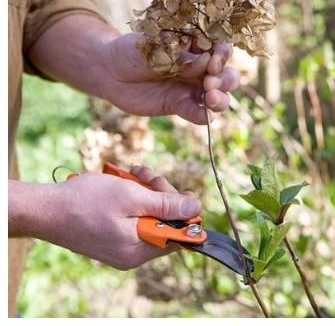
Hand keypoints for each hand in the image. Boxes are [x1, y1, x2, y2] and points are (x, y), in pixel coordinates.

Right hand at [35, 168, 199, 268]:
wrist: (47, 208)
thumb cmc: (87, 202)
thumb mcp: (133, 197)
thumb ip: (166, 205)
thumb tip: (196, 209)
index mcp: (138, 250)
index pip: (179, 237)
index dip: (185, 213)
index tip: (183, 193)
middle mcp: (132, 253)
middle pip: (165, 221)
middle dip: (162, 194)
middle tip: (148, 177)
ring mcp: (121, 244)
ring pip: (150, 213)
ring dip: (148, 190)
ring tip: (135, 174)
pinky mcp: (113, 234)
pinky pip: (135, 215)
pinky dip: (134, 196)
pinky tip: (127, 180)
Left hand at [100, 32, 238, 123]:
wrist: (110, 71)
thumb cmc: (134, 50)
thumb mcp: (156, 47)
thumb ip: (181, 55)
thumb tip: (205, 61)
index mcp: (198, 45)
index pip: (221, 47)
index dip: (223, 54)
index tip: (213, 60)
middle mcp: (201, 66)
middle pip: (227, 73)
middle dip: (225, 79)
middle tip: (210, 83)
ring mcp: (192, 87)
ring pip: (219, 94)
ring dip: (221, 98)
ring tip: (211, 100)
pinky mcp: (180, 105)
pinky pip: (197, 112)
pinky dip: (204, 116)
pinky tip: (205, 117)